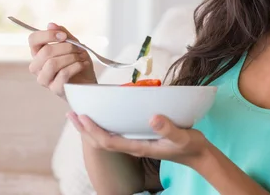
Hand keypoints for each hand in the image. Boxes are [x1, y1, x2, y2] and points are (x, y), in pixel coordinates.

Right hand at [28, 22, 96, 98]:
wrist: (89, 83)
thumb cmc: (79, 64)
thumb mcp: (74, 45)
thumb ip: (63, 34)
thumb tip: (51, 24)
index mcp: (39, 54)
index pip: (33, 40)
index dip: (48, 35)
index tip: (64, 36)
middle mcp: (37, 67)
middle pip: (45, 51)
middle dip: (66, 47)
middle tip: (78, 49)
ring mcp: (44, 79)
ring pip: (52, 63)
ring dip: (71, 57)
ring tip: (81, 58)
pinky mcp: (55, 89)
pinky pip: (63, 74)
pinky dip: (76, 66)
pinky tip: (83, 65)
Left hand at [67, 112, 209, 167]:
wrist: (198, 155)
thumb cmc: (190, 146)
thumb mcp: (182, 136)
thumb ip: (168, 129)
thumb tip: (152, 118)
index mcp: (139, 147)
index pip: (108, 141)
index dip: (93, 130)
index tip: (82, 117)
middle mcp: (134, 146)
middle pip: (102, 141)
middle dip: (85, 129)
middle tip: (71, 113)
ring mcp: (137, 144)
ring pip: (108, 137)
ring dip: (92, 128)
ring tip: (80, 115)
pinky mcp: (141, 140)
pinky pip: (117, 134)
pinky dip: (105, 126)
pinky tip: (104, 118)